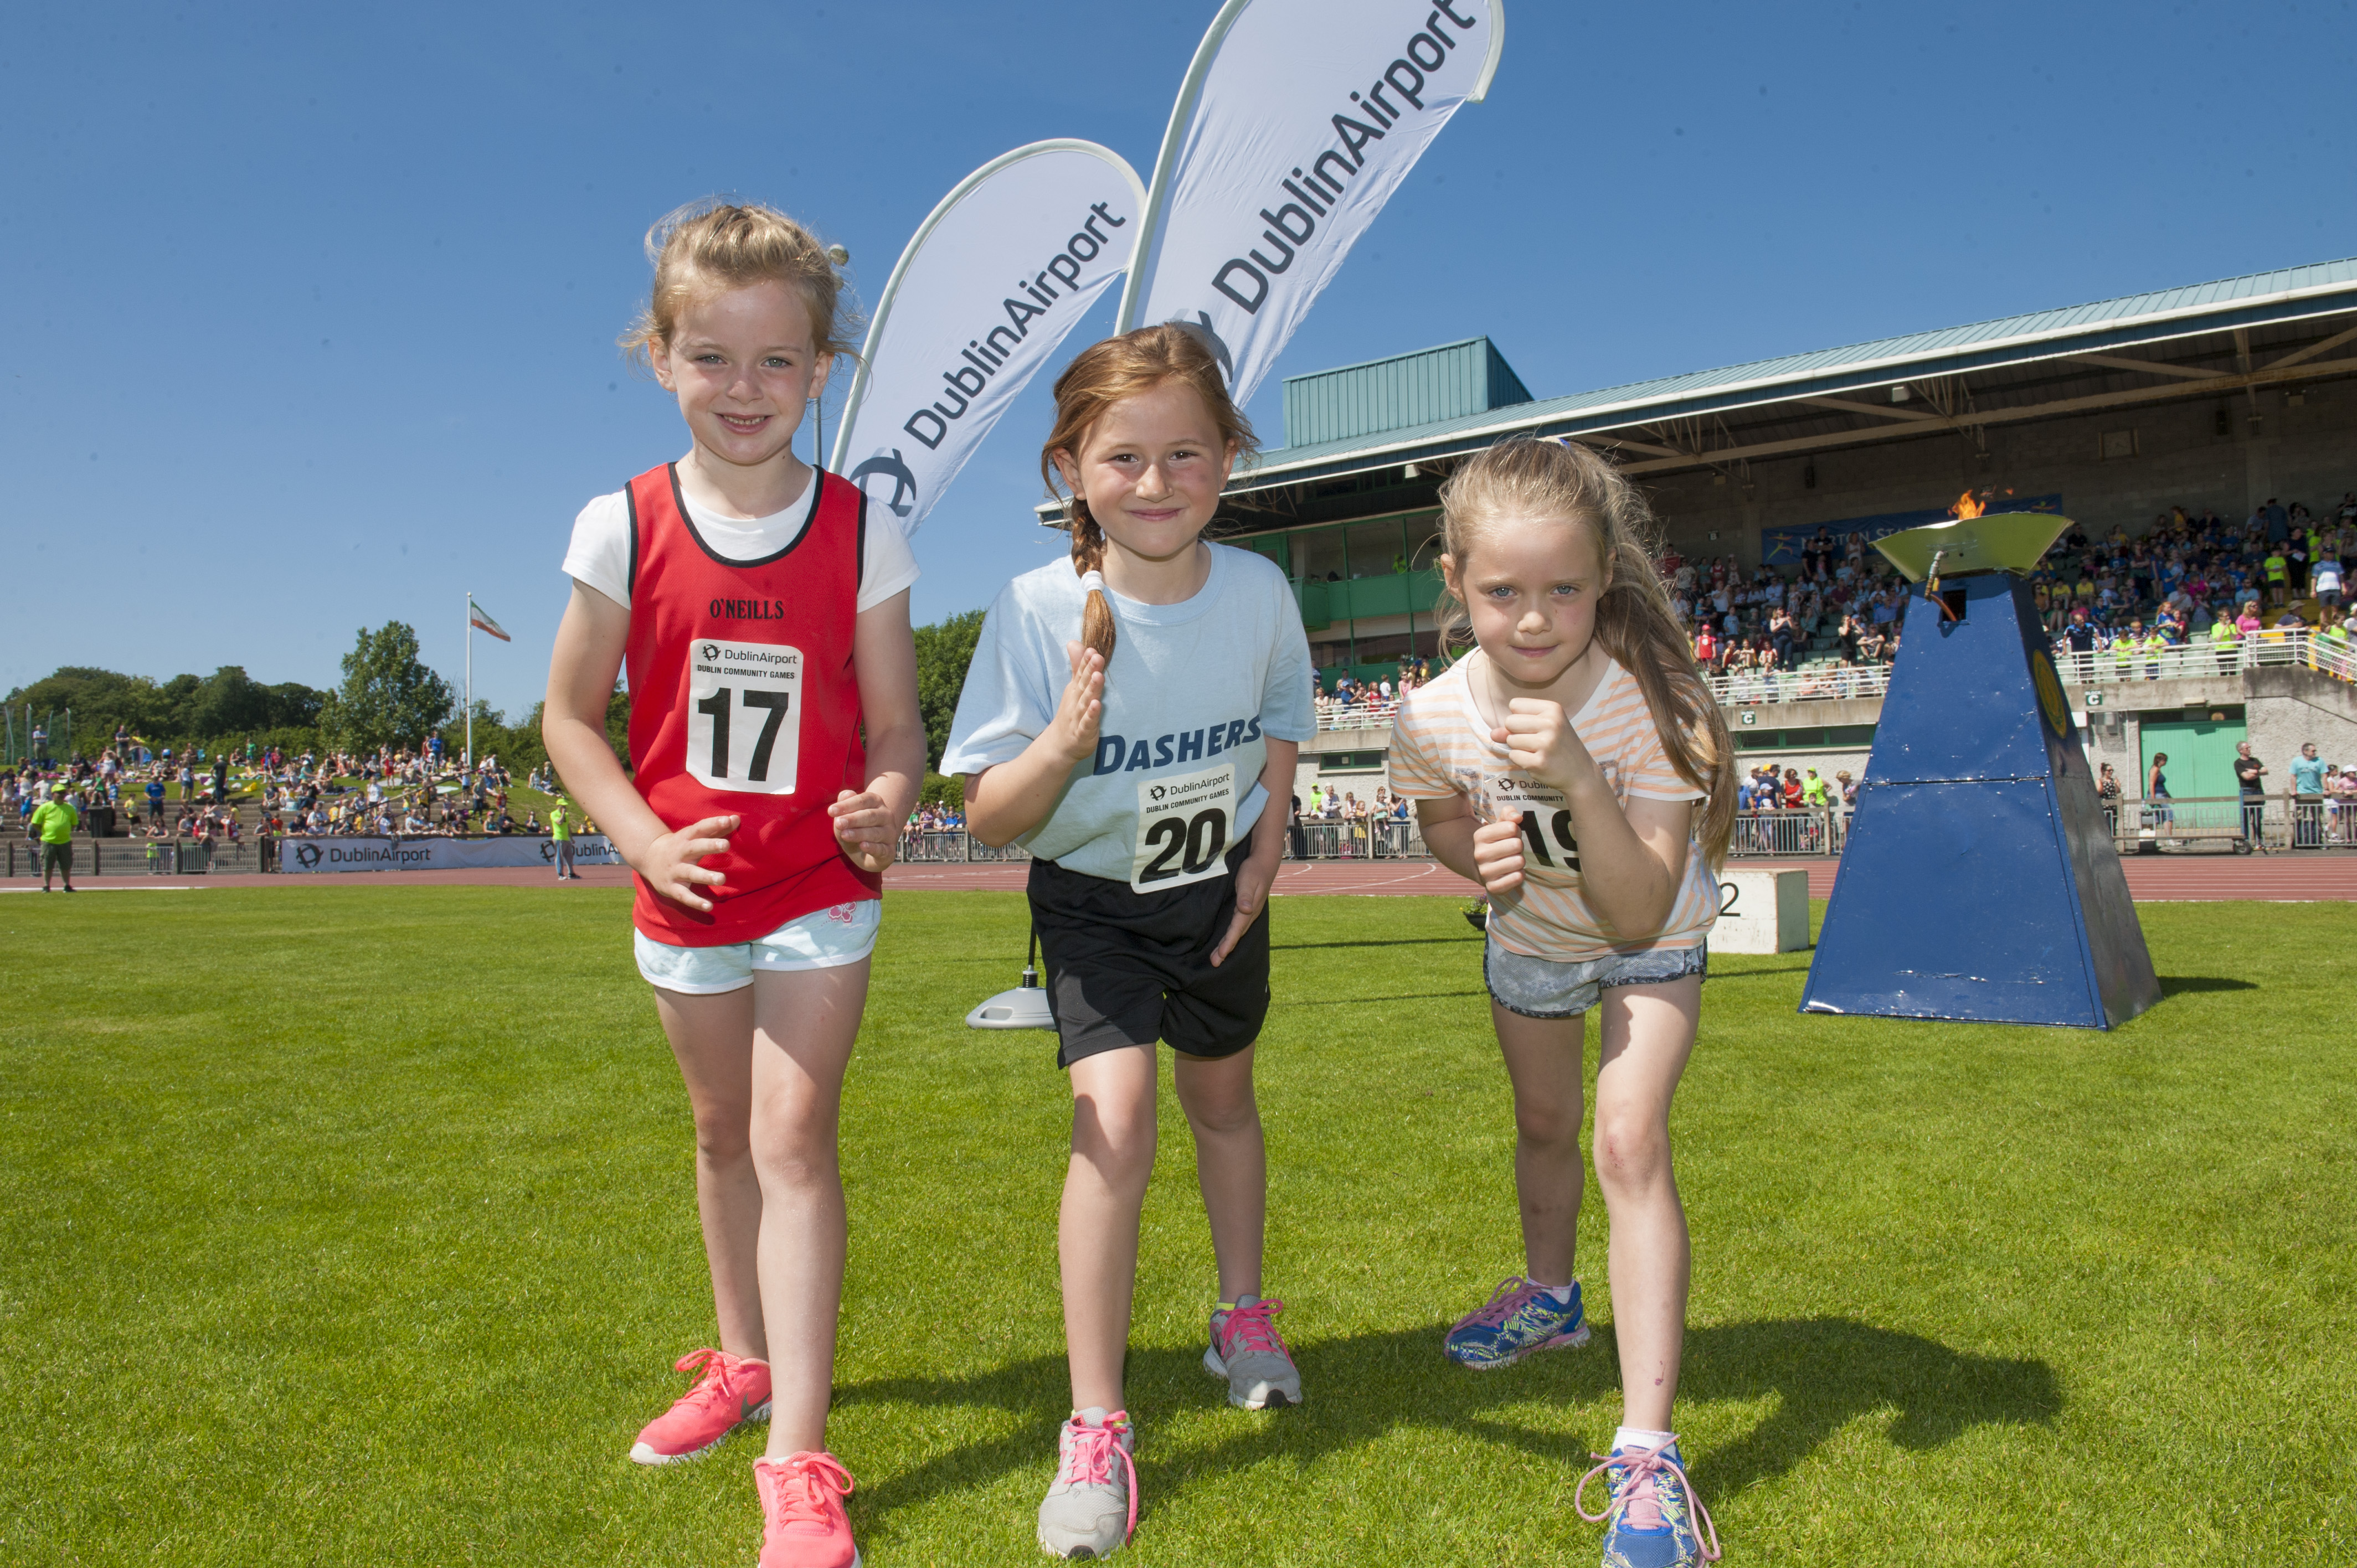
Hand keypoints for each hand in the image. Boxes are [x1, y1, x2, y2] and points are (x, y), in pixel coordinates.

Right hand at [635, 813, 737, 912]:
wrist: (649, 859)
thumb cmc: (682, 846)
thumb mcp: (695, 836)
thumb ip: (716, 829)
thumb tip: (737, 818)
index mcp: (686, 838)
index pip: (700, 828)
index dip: (713, 823)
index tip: (727, 820)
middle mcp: (680, 853)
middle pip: (695, 848)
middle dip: (709, 846)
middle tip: (726, 845)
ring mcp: (675, 871)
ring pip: (690, 873)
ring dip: (705, 876)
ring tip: (722, 879)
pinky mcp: (672, 888)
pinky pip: (684, 896)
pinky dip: (695, 902)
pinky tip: (709, 906)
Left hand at [830, 786, 897, 872]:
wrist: (864, 854)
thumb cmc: (854, 829)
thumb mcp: (845, 816)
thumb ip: (844, 805)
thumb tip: (845, 794)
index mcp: (876, 803)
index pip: (863, 800)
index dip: (847, 805)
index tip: (831, 811)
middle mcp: (886, 816)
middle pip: (871, 815)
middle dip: (853, 819)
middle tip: (838, 823)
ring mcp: (890, 834)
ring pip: (876, 833)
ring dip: (859, 833)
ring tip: (844, 834)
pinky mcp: (890, 851)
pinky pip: (882, 849)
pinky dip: (873, 848)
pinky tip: (863, 846)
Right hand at [1050, 640, 1106, 763]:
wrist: (1059, 745)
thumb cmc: (1071, 713)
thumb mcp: (1074, 688)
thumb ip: (1078, 666)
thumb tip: (1075, 642)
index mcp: (1076, 689)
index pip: (1081, 673)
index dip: (1087, 661)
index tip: (1092, 648)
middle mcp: (1076, 701)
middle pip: (1084, 684)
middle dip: (1090, 670)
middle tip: (1097, 656)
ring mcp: (1078, 717)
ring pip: (1085, 701)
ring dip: (1092, 689)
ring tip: (1098, 676)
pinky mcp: (1083, 732)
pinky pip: (1087, 722)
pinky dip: (1091, 715)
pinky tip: (1097, 705)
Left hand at [1209, 839, 1279, 965]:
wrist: (1265, 863)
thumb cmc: (1254, 870)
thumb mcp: (1248, 879)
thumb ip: (1245, 895)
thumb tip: (1245, 910)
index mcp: (1249, 909)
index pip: (1237, 929)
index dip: (1229, 942)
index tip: (1221, 955)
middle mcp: (1249, 914)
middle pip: (1236, 935)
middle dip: (1226, 949)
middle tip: (1214, 963)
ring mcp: (1249, 913)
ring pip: (1237, 933)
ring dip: (1227, 945)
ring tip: (1217, 957)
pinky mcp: (1246, 910)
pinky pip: (1237, 927)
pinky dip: (1230, 936)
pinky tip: (1225, 941)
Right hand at [1470, 816, 1526, 893]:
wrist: (1480, 867)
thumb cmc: (1496, 842)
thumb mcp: (1499, 825)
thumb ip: (1508, 813)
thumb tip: (1518, 817)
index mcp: (1480, 836)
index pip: (1512, 828)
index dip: (1516, 831)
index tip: (1510, 836)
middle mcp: (1480, 854)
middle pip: (1517, 845)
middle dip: (1519, 846)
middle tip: (1512, 850)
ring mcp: (1485, 872)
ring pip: (1519, 862)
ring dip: (1520, 861)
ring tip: (1512, 860)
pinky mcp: (1493, 887)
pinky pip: (1518, 878)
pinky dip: (1520, 874)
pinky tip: (1512, 872)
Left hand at [1495, 698, 1595, 791]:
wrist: (1580, 773)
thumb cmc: (1560, 746)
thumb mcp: (1544, 728)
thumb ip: (1516, 727)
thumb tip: (1493, 733)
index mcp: (1553, 709)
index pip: (1515, 704)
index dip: (1519, 717)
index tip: (1535, 727)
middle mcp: (1551, 723)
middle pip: (1509, 721)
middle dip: (1516, 733)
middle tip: (1536, 742)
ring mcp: (1545, 743)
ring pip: (1510, 740)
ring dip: (1519, 748)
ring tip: (1538, 752)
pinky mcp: (1539, 762)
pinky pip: (1513, 756)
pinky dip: (1521, 760)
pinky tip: (1537, 761)